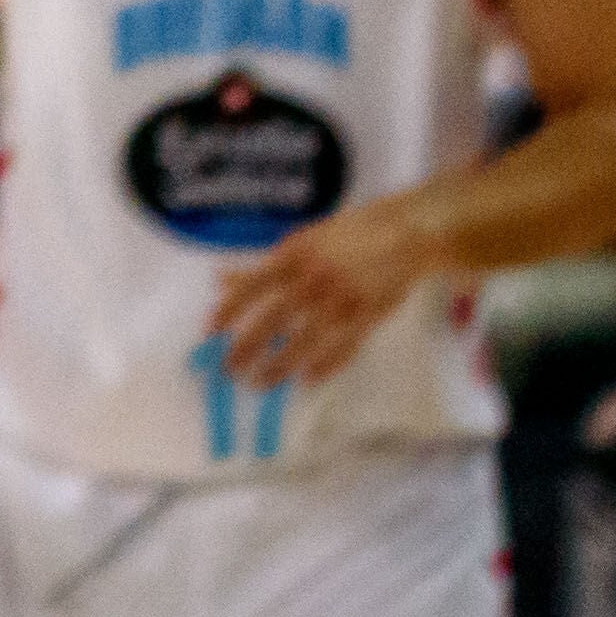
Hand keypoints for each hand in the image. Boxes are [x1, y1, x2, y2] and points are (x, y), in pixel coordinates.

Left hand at [206, 192, 445, 387]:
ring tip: (261, 382)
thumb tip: (220, 280)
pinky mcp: (369, 316)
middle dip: (248, 346)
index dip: (229, 310)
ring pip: (306, 340)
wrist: (406, 234)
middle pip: (274, 319)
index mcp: (294, 256)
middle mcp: (315, 280)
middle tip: (229, 368)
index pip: (251, 286)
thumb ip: (263, 265)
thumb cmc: (347, 236)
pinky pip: (343, 347)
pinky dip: (325, 366)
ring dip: (281, 365)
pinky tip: (308, 379)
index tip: (209, 331)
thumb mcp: (301, 243)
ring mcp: (343, 300)